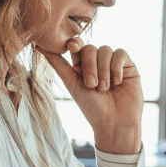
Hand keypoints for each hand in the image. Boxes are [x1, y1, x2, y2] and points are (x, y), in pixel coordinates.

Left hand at [37, 38, 142, 153]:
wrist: (115, 123)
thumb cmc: (92, 108)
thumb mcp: (72, 84)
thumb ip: (58, 64)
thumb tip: (38, 46)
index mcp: (82, 66)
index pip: (77, 46)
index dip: (74, 43)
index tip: (72, 47)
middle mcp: (97, 63)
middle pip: (90, 48)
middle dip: (90, 66)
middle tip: (92, 86)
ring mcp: (113, 64)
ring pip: (105, 50)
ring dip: (103, 70)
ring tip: (105, 89)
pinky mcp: (128, 66)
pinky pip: (120, 54)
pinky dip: (116, 67)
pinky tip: (117, 82)